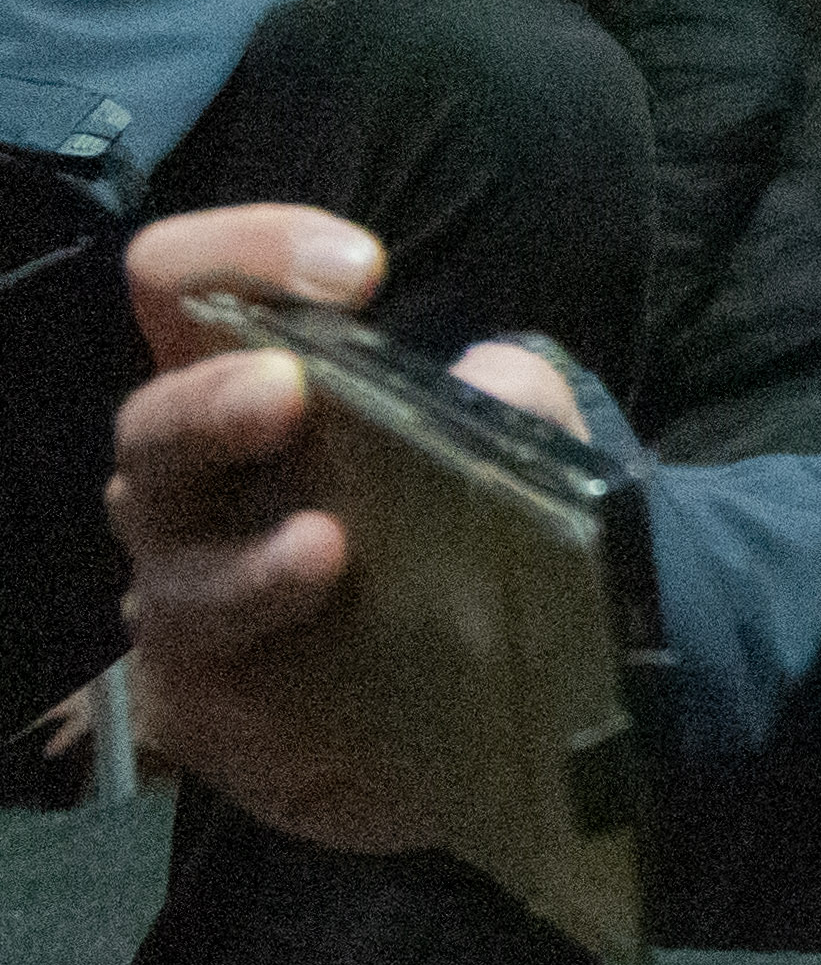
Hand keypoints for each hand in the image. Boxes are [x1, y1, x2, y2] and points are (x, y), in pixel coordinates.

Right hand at [110, 206, 593, 857]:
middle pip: (154, 428)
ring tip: (327, 546)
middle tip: (284, 391)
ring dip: (245, 561)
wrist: (493, 708)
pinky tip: (317, 664)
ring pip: (174, 571)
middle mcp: (197, 489)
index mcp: (249, 395)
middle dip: (210, 403)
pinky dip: (258, 671)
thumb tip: (497, 375)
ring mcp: (190, 596)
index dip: (243, 257)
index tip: (358, 268)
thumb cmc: (464, 547)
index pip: (191, 290)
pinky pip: (201, 685)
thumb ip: (522, 408)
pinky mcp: (207, 702)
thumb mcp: (521, 463)